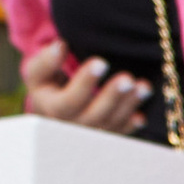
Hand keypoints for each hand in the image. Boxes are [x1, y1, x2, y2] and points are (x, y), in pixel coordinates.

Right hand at [21, 35, 150, 135]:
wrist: (53, 110)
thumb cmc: (47, 85)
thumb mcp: (38, 73)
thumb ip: (46, 62)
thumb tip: (60, 46)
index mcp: (52, 110)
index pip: (69, 100)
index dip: (85, 83)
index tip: (101, 62)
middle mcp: (71, 127)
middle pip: (93, 116)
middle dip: (112, 97)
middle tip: (128, 79)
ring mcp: (89, 136)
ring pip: (110, 125)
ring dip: (128, 107)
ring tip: (144, 87)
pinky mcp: (104, 138)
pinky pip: (120, 134)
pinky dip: (131, 125)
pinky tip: (142, 115)